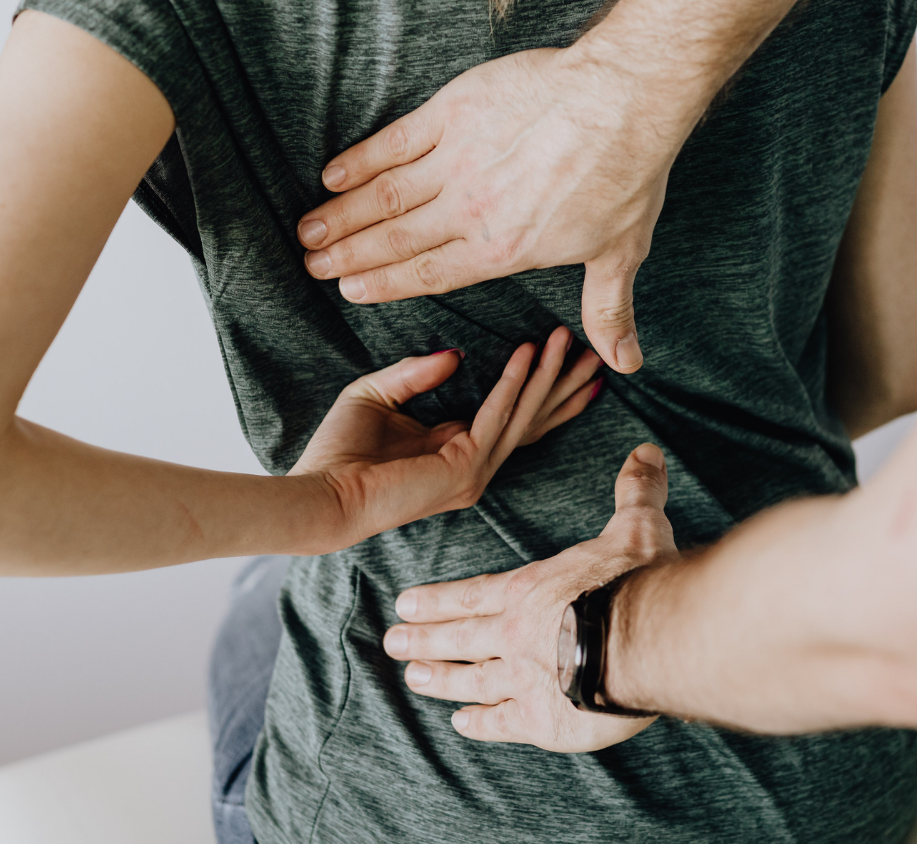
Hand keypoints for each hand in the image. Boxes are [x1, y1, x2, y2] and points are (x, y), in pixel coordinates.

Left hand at [291, 327, 602, 548]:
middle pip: (533, 419)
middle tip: (596, 352)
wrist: (321, 493)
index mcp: (456, 450)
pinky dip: (513, 382)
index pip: (513, 417)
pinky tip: (527, 353)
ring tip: (567, 339)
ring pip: (523, 416)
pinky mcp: (463, 469)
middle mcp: (473, 465)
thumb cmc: (338, 453)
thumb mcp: (377, 395)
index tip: (566, 356)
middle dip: (564, 384)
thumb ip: (415, 373)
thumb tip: (456, 354)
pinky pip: (496, 416)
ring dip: (547, 375)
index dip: (542, 388)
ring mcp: (473, 472)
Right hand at [297, 48, 687, 373]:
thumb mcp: (620, 252)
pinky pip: (394, 141)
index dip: (384, 285)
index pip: (429, 274)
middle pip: (395, 239)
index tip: (350, 290)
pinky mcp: (453, 112)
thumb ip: (607, 310)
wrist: (622, 101)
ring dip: (342, 214)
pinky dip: (360, 159)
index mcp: (502, 250)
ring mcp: (457, 160)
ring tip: (309, 230)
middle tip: (313, 266)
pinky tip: (333, 174)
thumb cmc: (625, 175)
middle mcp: (469, 211)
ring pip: (384, 195)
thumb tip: (623, 362)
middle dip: (348, 255)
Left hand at [384, 444, 676, 751]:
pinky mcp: (541, 720)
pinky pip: (501, 722)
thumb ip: (635, 493)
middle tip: (392, 643)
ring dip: (440, 679)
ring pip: (469, 680)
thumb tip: (645, 452)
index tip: (404, 603)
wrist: (648, 640)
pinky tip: (462, 723)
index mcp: (530, 591)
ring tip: (414, 680)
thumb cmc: (638, 582)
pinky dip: (479, 723)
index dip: (438, 600)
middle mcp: (514, 634)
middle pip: (459, 637)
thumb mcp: (637, 528)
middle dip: (422, 639)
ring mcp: (522, 679)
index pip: (472, 595)